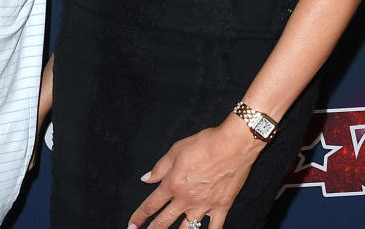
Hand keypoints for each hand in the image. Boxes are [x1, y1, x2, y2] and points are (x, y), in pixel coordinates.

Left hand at [127, 116, 262, 228]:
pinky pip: (214, 228)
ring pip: (187, 228)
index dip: (139, 216)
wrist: (233, 145)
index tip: (131, 225)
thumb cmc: (205, 144)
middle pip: (164, 221)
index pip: (151, 205)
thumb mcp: (176, 150)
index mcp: (173, 184)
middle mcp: (186, 198)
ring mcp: (204, 205)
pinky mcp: (222, 207)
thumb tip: (146, 178)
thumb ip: (159, 168)